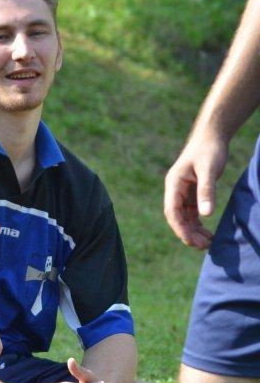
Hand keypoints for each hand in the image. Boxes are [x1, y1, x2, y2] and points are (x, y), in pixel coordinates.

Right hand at [164, 132, 228, 248]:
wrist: (212, 137)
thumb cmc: (209, 151)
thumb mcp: (209, 170)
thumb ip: (206, 191)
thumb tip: (206, 215)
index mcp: (174, 184)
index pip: (171, 211)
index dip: (179, 227)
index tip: (190, 241)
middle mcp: (175, 190)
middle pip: (176, 217)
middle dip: (187, 233)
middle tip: (203, 246)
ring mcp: (182, 192)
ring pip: (183, 216)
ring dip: (192, 230)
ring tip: (206, 243)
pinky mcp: (192, 192)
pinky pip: (191, 212)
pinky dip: (197, 223)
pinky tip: (207, 233)